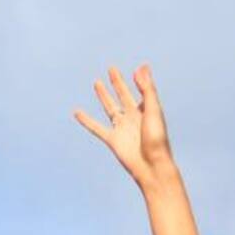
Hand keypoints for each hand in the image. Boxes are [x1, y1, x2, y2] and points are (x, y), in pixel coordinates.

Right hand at [73, 63, 176, 191]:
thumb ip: (147, 89)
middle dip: (118, 82)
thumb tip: (140, 68)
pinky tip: (77, 112)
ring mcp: (122, 128)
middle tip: (112, 69)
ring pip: (110, 108)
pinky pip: (96, 128)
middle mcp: (134, 118)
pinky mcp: (112, 140)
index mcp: (146, 111)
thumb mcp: (153, 110)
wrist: (152, 166)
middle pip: (124, 95)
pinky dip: (86, 120)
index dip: (139, 80)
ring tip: (97, 82)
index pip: (142, 91)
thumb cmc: (157, 139)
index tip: (137, 69)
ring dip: (104, 95)